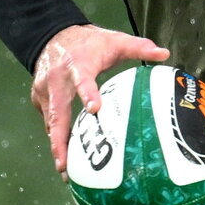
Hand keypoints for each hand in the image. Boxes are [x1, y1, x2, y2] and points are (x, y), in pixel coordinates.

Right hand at [31, 24, 169, 173]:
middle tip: (65, 164)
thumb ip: (139, 47)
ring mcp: (45, 91)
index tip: (95, 109)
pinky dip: (55, 137)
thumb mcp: (114, 40)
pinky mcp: (39, 99)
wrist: (52, 34)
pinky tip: (64, 155)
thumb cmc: (89, 42)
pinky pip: (48, 121)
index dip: (88, 93)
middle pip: (56, 113)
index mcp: (78, 65)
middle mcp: (57, 80)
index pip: (83, 79)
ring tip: (65, 170)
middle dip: (60, 140)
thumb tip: (165, 53)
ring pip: (50, 122)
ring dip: (56, 145)